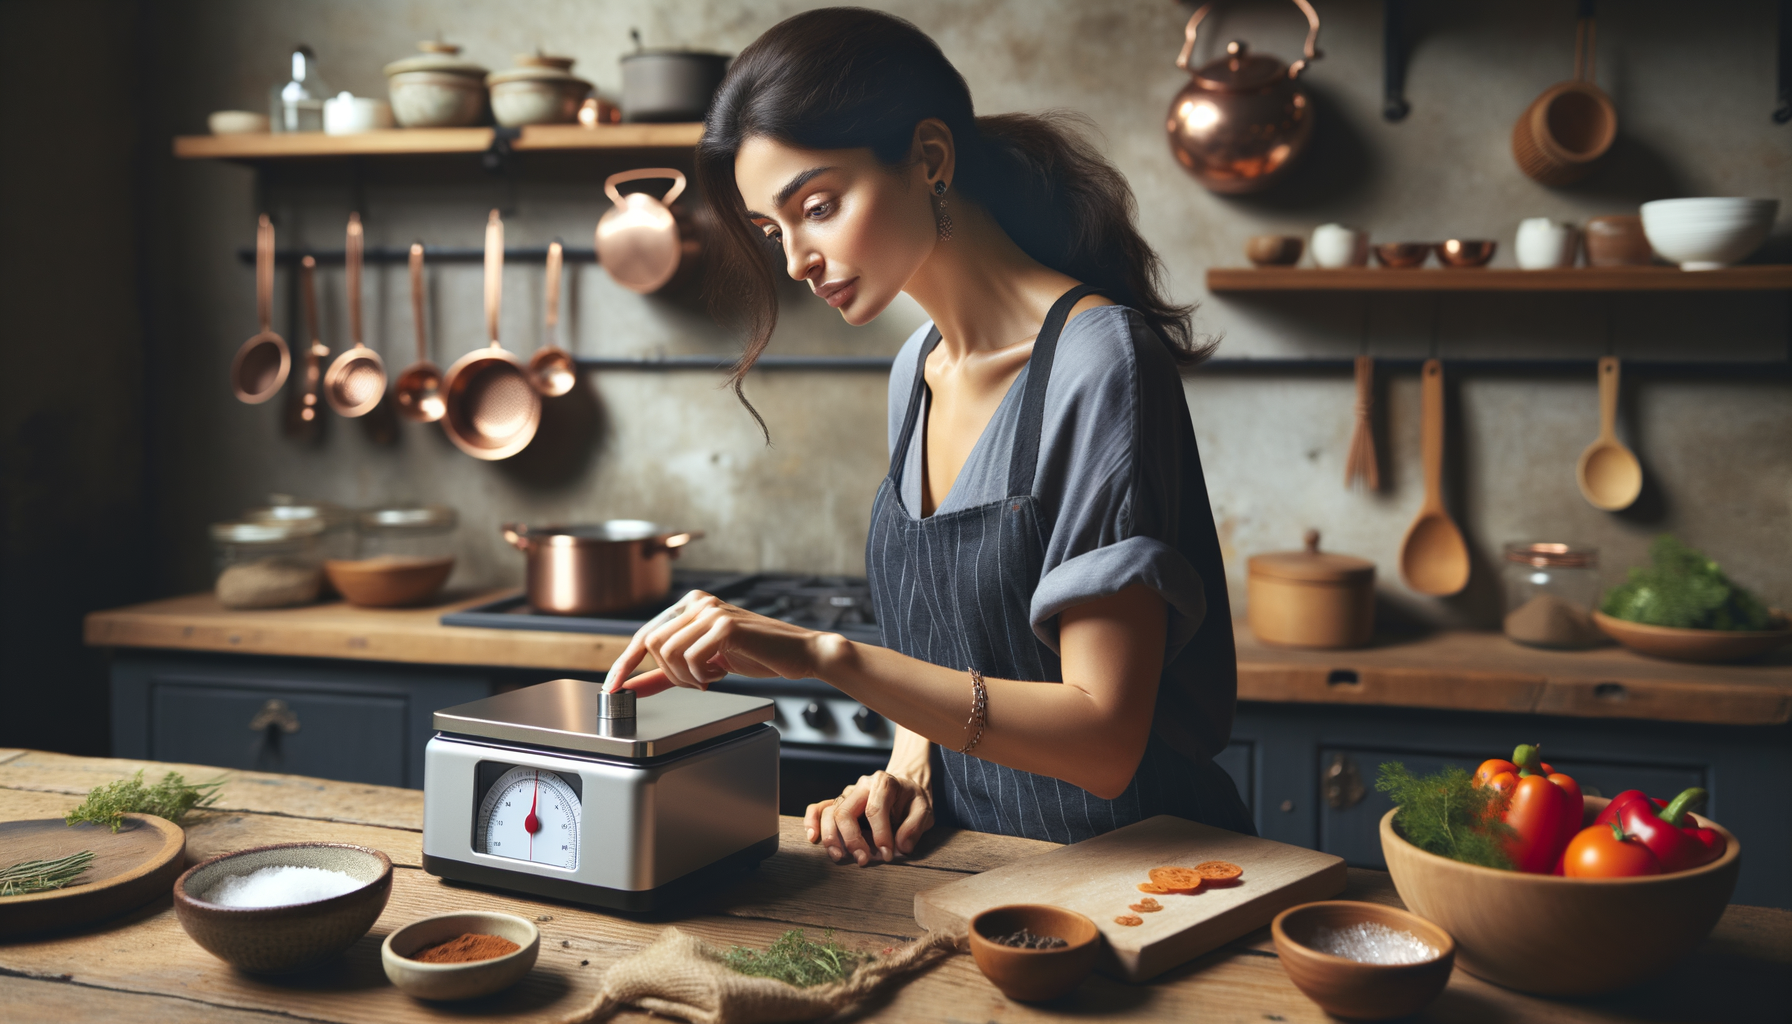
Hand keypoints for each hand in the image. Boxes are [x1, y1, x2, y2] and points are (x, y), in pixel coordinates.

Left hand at [603, 590, 838, 696]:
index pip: (644, 634)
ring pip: (668, 652)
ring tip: (713, 675)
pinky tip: (723, 671)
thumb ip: (665, 674)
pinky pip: (692, 658)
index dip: (625, 663)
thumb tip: (631, 687)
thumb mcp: (702, 664)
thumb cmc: (757, 655)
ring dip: (687, 676)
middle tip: (697, 681)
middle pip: (653, 644)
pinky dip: (702, 674)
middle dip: (669, 673)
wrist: (800, 654)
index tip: (613, 687)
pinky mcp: (726, 625)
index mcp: (690, 604)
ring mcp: (712, 610)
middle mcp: (699, 601)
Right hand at [805, 770, 932, 865]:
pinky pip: (819, 808)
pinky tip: (813, 838)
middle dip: (851, 839)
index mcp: (883, 783)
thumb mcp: (925, 810)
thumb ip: (914, 826)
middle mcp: (861, 785)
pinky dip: (812, 821)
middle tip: (862, 861)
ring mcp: (848, 794)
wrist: (905, 786)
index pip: (875, 809)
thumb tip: (900, 847)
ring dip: (831, 837)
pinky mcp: (839, 802)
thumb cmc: (913, 800)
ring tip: (839, 857)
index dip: (880, 834)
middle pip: (845, 811)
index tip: (888, 855)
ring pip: (829, 812)